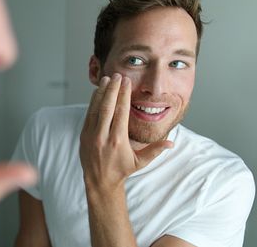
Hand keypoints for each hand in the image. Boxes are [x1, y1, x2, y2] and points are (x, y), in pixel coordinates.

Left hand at [79, 74, 171, 191]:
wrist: (99, 181)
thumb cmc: (122, 170)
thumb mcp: (140, 162)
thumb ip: (155, 150)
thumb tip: (172, 142)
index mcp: (118, 141)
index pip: (121, 113)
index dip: (124, 96)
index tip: (127, 82)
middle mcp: (103, 136)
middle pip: (107, 107)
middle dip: (113, 89)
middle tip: (118, 75)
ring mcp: (91, 135)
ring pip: (96, 109)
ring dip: (102, 92)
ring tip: (107, 78)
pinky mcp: (84, 134)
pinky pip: (89, 114)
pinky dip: (93, 101)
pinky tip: (98, 91)